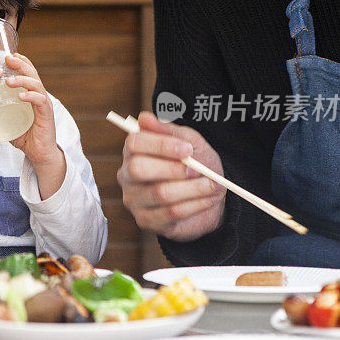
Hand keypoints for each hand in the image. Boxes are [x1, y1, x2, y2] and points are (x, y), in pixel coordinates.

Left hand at [6, 53, 65, 198]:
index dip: (18, 62)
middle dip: (20, 64)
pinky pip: (40, 101)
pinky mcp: (46, 115)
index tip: (6, 54)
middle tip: (8, 58)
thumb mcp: (5, 123)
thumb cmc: (24, 136)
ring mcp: (43, 104)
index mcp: (29, 94)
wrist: (39, 154)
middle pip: (32, 73)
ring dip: (23, 79)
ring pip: (36, 85)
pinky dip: (31, 96)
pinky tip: (21, 95)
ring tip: (9, 80)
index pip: (25, 72)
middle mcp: (38, 95)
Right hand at [118, 112, 225, 241]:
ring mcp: (134, 200)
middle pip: (138, 169)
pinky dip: (195, 205)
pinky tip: (207, 199)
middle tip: (197, 170)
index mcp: (134, 151)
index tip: (188, 149)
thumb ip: (169, 131)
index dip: (161, 145)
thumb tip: (144, 118)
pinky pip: (170, 213)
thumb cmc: (196, 165)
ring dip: (192, 189)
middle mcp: (127, 175)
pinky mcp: (146, 221)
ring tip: (212, 185)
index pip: (134, 143)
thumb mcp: (189, 142)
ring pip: (160, 193)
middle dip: (173, 169)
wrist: (211, 196)